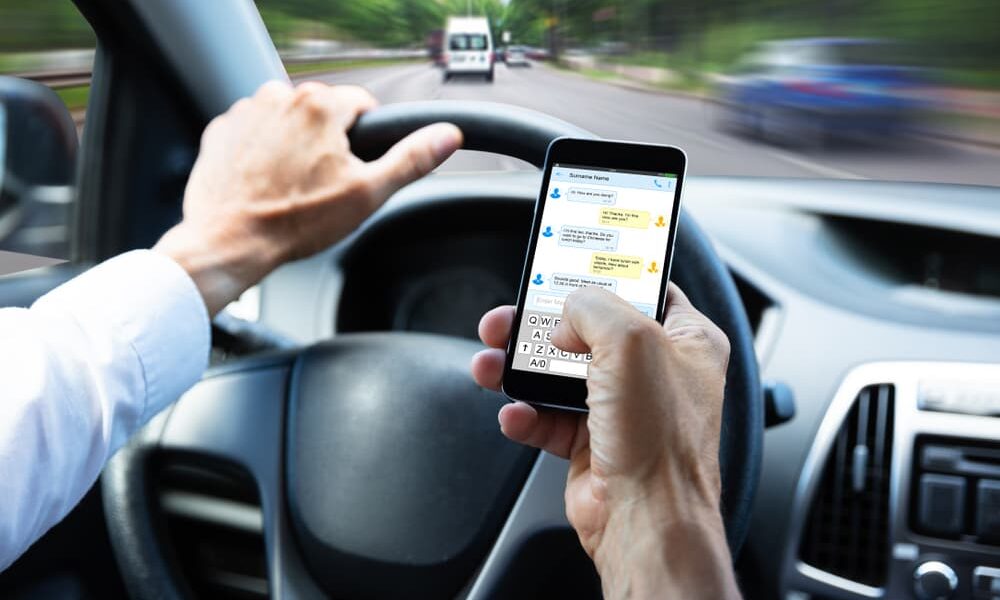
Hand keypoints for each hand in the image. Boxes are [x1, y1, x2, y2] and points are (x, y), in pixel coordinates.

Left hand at [154, 80, 462, 314]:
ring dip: (294, 144)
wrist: (229, 241)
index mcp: (320, 106)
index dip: (366, 138)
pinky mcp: (223, 129)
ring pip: (288, 120)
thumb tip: (447, 136)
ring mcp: (246, 111)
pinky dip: (262, 151)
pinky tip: (265, 182)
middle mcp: (280, 96)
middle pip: (323, 112)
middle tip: (323, 184)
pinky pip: (255, 131)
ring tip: (292, 186)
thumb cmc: (294, 221)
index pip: (361, 104)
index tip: (355, 166)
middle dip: (329, 142)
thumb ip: (411, 159)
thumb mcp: (367, 193)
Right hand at [471, 284, 740, 598]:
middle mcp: (655, 372)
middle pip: (586, 329)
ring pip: (558, 372)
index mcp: (685, 341)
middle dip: (539, 325)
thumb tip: (565, 313)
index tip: (567, 267)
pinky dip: (524, 414)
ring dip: (519, 368)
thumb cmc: (661, 441)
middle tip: (508, 319)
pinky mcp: (591, 441)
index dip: (604, 275)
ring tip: (491, 363)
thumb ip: (593, 306)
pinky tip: (515, 413)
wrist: (644, 521)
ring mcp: (622, 408)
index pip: (644, 289)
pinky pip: (547, 417)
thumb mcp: (630, 342)